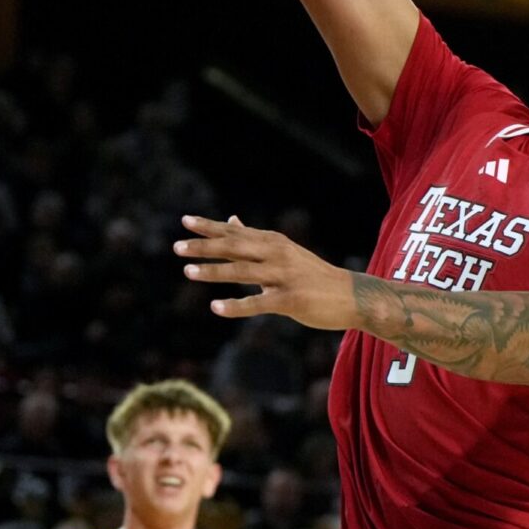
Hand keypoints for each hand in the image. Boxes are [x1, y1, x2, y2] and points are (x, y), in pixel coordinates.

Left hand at [178, 215, 356, 329]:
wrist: (351, 296)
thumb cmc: (313, 275)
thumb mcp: (285, 252)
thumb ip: (255, 240)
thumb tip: (231, 220)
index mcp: (274, 242)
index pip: (236, 232)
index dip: (210, 227)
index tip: (185, 221)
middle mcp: (278, 254)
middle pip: (235, 247)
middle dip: (205, 246)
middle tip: (177, 247)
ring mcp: (284, 276)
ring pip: (242, 272)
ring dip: (214, 272)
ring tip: (188, 272)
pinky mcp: (291, 300)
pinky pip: (258, 302)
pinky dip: (236, 305)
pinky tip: (215, 308)